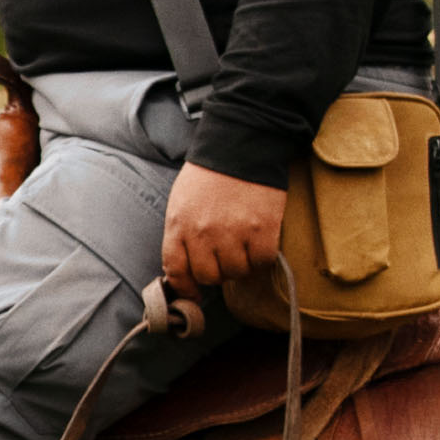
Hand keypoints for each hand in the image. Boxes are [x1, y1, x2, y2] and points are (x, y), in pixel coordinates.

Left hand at [158, 161, 289, 296]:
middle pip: (209, 276)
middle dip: (216, 272)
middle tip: (224, 258)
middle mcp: (203, 233)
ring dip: (240, 265)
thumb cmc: (208, 175)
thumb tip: (185, 272)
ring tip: (242, 246)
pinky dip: (261, 258)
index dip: (185, 287)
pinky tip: (259, 242)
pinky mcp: (262, 230)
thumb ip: (180, 236)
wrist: (241, 146)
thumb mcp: (181, 203)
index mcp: (179, 225)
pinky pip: (261, 262)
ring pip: (237, 272)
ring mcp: (234, 233)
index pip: (176, 270)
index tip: (193, 293)